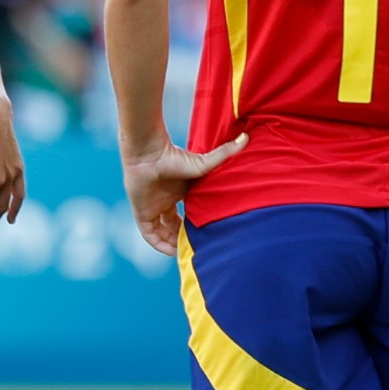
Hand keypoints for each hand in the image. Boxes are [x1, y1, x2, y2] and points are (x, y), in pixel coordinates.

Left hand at [121, 133, 247, 255]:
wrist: (148, 154)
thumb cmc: (174, 157)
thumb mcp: (204, 162)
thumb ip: (225, 153)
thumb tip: (246, 138)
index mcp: (178, 192)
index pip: (187, 213)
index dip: (195, 224)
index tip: (206, 233)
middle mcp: (164, 200)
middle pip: (174, 224)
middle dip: (183, 235)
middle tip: (196, 245)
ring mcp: (152, 207)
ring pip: (162, 230)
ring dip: (172, 241)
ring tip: (184, 250)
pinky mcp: (141, 213)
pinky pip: (149, 234)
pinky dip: (158, 244)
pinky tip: (170, 251)